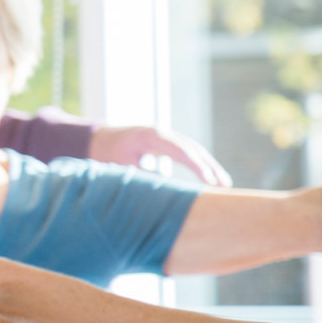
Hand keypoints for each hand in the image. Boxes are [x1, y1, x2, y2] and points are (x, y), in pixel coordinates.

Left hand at [89, 125, 231, 186]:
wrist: (97, 140)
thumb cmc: (107, 154)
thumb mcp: (122, 166)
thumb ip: (144, 175)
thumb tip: (167, 189)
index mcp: (152, 135)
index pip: (182, 152)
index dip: (198, 167)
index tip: (211, 183)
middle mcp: (163, 133)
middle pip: (194, 149)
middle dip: (210, 168)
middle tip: (225, 186)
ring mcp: (166, 136)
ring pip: (194, 150)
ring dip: (209, 167)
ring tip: (224, 184)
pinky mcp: (166, 143)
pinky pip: (187, 153)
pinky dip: (199, 164)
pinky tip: (210, 178)